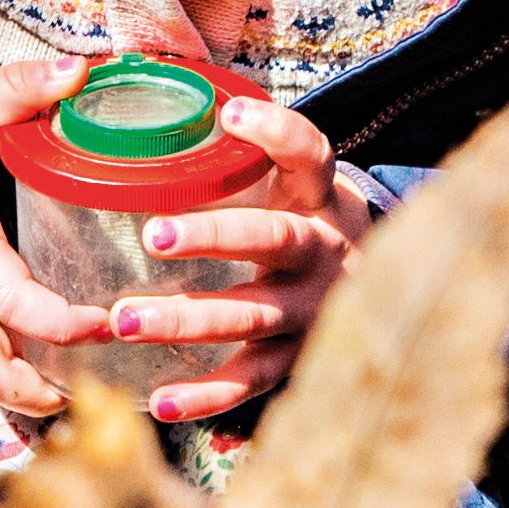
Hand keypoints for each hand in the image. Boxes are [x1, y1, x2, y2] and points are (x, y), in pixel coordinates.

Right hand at [0, 56, 118, 421]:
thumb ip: (19, 87)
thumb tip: (80, 70)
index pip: (8, 295)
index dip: (57, 322)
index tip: (105, 322)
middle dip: (42, 382)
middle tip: (100, 377)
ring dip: (26, 397)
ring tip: (80, 400)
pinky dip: (9, 388)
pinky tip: (53, 393)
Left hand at [91, 90, 370, 426]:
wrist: (382, 285)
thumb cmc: (306, 220)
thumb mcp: (293, 182)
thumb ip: (241, 156)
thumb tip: (166, 106)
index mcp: (319, 197)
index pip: (309, 155)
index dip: (276, 134)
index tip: (230, 115)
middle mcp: (323, 250)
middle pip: (273, 240)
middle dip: (214, 238)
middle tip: (153, 235)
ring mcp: (312, 309)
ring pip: (252, 315)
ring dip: (188, 319)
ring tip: (126, 320)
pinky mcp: (299, 357)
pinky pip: (252, 380)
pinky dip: (208, 396)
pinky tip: (160, 401)